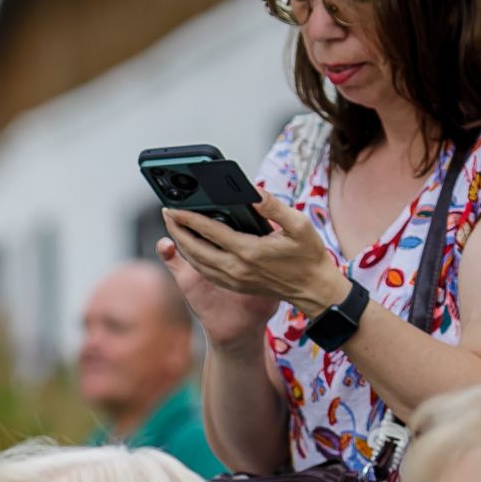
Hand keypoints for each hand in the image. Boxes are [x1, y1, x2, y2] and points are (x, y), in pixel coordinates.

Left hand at [160, 192, 345, 340]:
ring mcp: (234, 279)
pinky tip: (190, 247)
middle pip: (195, 248)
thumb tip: (254, 191)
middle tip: (167, 214)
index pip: (210, 231)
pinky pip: (206, 271)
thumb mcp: (300, 226)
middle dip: (177, 231)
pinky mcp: (235, 285)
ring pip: (197, 262)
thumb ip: (275, 208)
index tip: (173, 207)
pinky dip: (193, 258)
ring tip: (174, 228)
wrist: (313, 290)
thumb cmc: (309, 256)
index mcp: (249, 251)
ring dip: (182, 245)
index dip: (188, 218)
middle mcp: (236, 268)